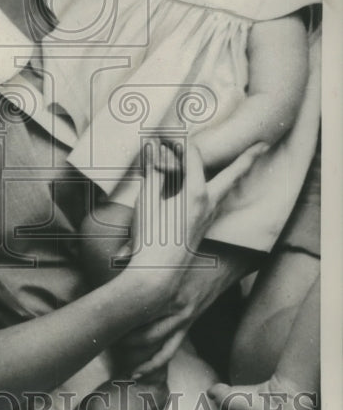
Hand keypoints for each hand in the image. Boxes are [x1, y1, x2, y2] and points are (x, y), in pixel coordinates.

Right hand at [117, 138, 267, 372]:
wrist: (157, 276)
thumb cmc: (151, 239)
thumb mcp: (147, 202)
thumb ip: (153, 174)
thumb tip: (153, 152)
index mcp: (196, 193)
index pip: (194, 156)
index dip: (180, 141)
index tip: (167, 132)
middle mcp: (209, 204)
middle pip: (233, 174)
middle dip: (248, 158)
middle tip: (263, 144)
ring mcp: (208, 218)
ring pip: (227, 190)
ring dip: (237, 174)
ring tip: (246, 164)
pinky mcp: (203, 229)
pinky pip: (216, 202)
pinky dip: (220, 188)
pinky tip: (215, 190)